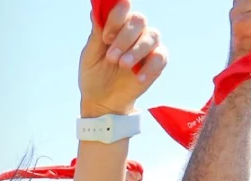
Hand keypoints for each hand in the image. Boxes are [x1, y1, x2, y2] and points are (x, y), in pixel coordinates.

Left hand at [79, 1, 167, 116]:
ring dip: (136, 51)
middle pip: (139, 20)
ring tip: (123, 66)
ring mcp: (148, 46)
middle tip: (111, 57)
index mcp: (117, 24)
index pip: (123, 8)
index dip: (116, 19)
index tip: (105, 37)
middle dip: (125, 38)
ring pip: (152, 36)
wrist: (103, 100)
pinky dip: (150, 67)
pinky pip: (161, 57)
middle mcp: (135, 31)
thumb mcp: (90, 55)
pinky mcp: (157, 62)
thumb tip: (96, 10)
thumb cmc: (94, 74)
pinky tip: (138, 78)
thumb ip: (96, 33)